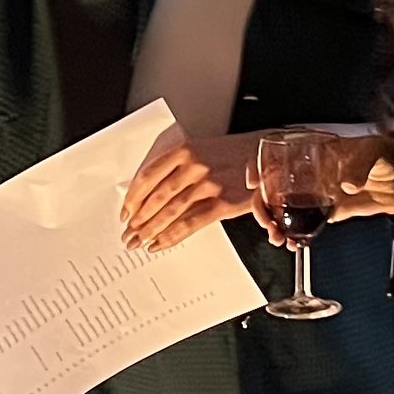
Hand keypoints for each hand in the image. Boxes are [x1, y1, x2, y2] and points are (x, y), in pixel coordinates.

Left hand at [119, 131, 263, 252]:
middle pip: (156, 196)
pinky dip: (171, 236)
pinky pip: (190, 223)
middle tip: (128, 233)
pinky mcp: (221, 203)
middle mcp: (194, 166)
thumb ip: (179, 168)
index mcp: (185, 150)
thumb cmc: (236, 154)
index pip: (148, 176)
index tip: (126, 212)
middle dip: (139, 219)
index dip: (133, 197)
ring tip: (139, 242)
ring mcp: (208, 185)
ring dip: (151, 230)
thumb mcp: (203, 150)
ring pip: (170, 212)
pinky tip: (160, 243)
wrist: (268, 155)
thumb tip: (154, 193)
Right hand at [242, 128, 393, 229]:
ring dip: (278, 223)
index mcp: (317, 152)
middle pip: (278, 188)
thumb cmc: (389, 153)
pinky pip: (308, 224)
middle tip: (266, 220)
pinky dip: (297, 234)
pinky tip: (292, 242)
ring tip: (277, 236)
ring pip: (288, 208)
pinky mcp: (332, 211)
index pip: (281, 158)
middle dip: (265, 205)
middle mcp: (314, 173)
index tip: (252, 182)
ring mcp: (321, 193)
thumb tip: (346, 183)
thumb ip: (358, 167)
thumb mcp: (372, 152)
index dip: (262, 168)